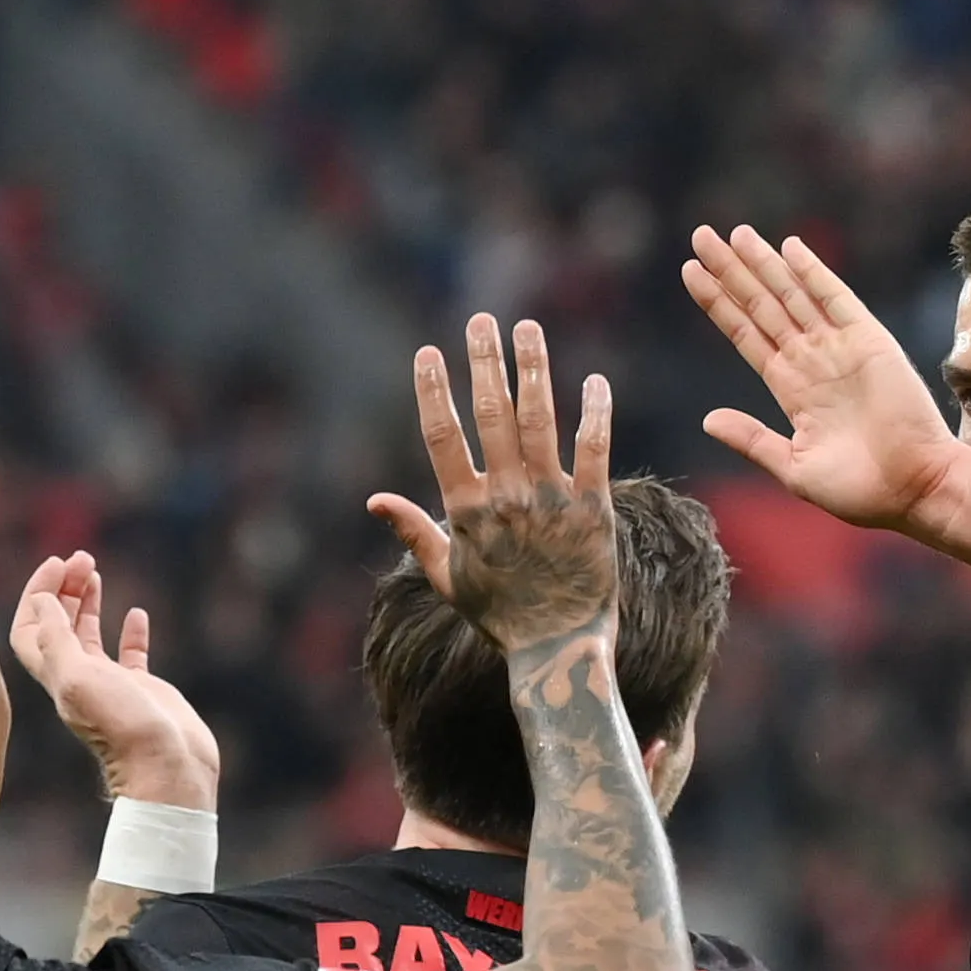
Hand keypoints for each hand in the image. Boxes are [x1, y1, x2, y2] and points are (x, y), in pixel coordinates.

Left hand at [8, 553, 218, 810]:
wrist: (168, 767)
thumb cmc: (123, 726)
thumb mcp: (78, 677)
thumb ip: (56, 638)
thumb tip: (42, 601)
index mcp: (57, 675)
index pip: (31, 627)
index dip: (37, 593)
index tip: (57, 564)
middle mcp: (78, 678)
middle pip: (57, 625)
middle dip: (62, 588)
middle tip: (80, 558)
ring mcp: (110, 684)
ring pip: (88, 635)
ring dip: (86, 601)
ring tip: (93, 571)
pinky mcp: (141, 690)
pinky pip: (130, 654)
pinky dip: (130, 631)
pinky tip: (136, 614)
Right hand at [367, 314, 616, 654]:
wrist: (559, 650)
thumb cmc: (500, 616)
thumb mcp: (449, 578)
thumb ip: (415, 532)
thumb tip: (375, 499)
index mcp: (466, 512)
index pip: (443, 439)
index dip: (434, 393)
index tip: (429, 353)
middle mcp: (507, 499)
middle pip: (492, 416)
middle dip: (485, 363)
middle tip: (481, 320)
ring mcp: (551, 501)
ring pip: (540, 421)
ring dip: (533, 370)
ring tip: (527, 328)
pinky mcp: (594, 509)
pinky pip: (594, 449)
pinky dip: (594, 412)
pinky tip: (592, 380)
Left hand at [683, 224, 965, 532]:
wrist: (913, 490)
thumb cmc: (860, 491)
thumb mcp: (793, 468)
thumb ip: (752, 440)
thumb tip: (707, 419)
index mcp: (792, 391)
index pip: (746, 335)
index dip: (718, 303)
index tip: (689, 272)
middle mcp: (812, 362)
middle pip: (763, 306)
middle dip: (732, 272)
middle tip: (701, 236)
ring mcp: (840, 349)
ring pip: (792, 296)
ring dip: (763, 265)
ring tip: (733, 234)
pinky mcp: (870, 342)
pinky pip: (836, 298)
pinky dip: (813, 273)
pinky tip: (788, 249)